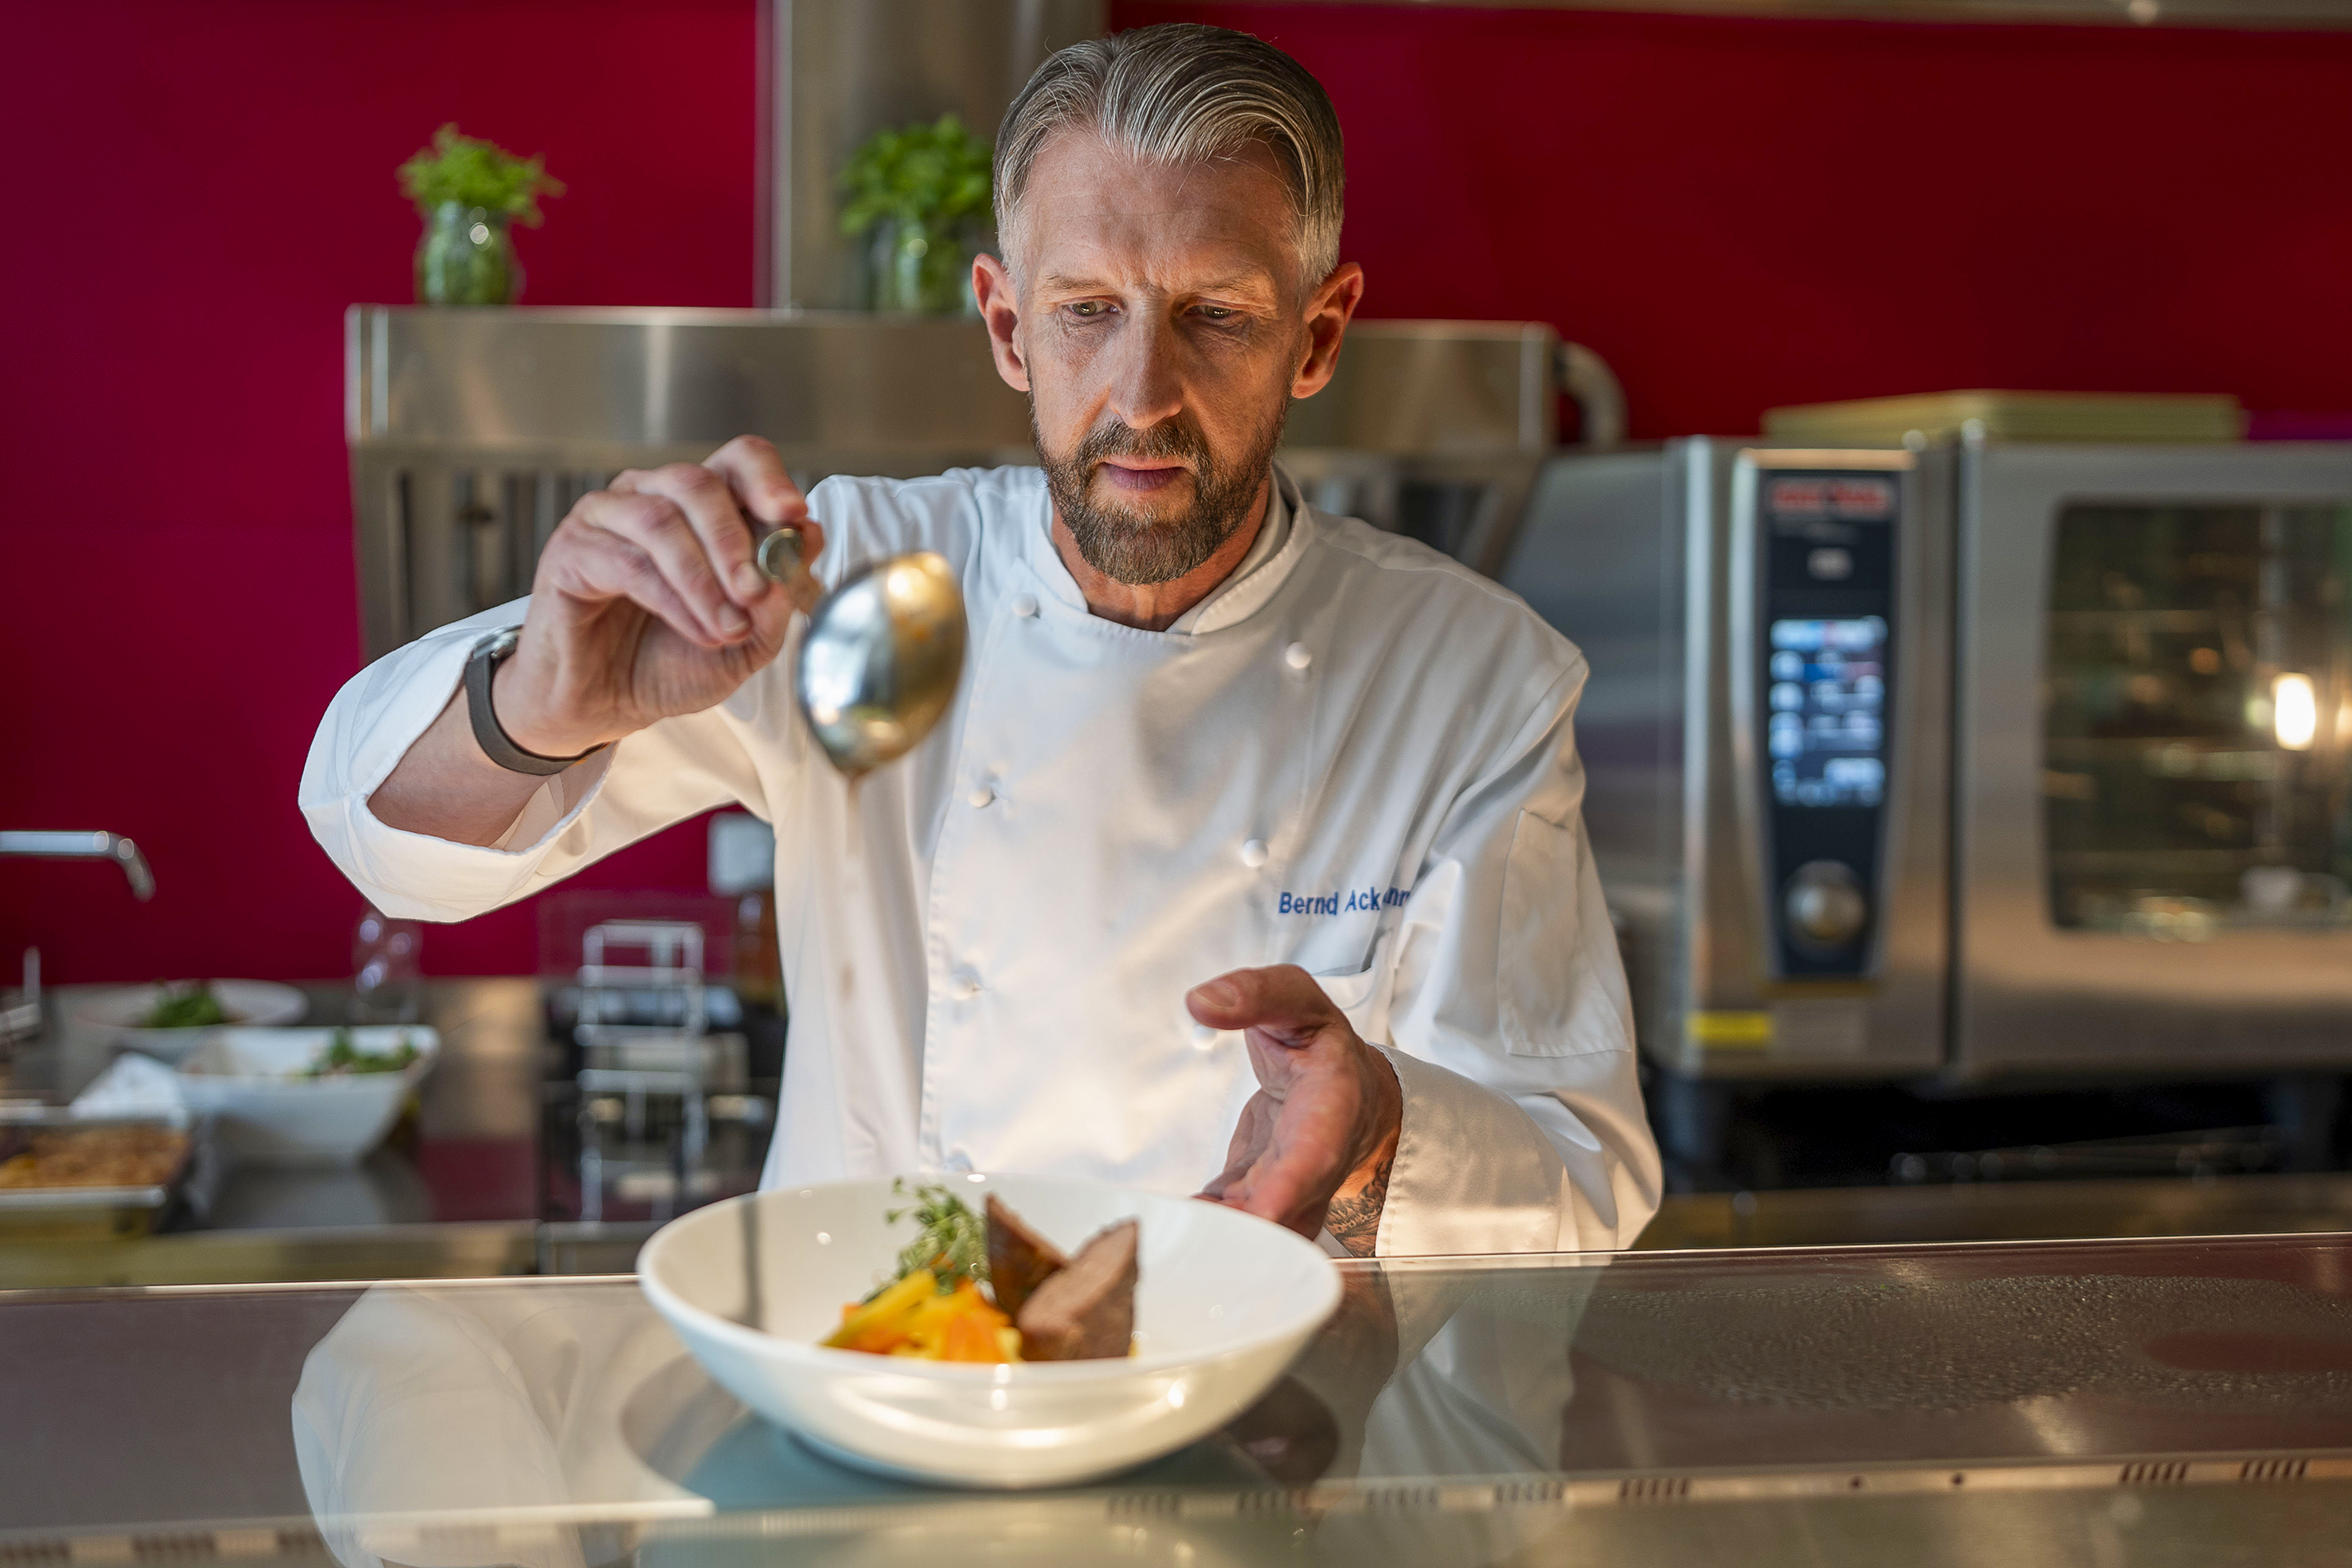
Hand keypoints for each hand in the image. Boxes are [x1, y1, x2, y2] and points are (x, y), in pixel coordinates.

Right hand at [491, 436, 826, 755]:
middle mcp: (650, 496)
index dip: (768, 479)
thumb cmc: (671, 663)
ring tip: (727, 627)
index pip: (738, 458)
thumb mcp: (747, 638)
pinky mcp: (571, 551)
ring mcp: (605, 518)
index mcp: (698, 505)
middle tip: (756, 592)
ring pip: (661, 520)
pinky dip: (674, 601)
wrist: (608, 705)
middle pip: (698, 482)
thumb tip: (810, 535)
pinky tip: (698, 631)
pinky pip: (629, 562)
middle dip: (735, 540)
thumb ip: (779, 593)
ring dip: (705, 579)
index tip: (792, 516)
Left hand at [1188, 965, 1402, 1256]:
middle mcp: (1314, 1167)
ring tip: (1160, 1238)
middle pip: (1283, 1218)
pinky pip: (1228, 1226)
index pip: (1313, 1158)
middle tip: (1182, 1237)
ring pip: (1257, 1236)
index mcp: (1330, 1112)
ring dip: (1214, 1240)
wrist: (1348, 1089)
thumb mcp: (1296, 1001)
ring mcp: (1287, 1194)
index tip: (1259, 1214)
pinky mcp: (1255, 1202)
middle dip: (1240, 1236)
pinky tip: (1160, 1229)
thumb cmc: (1320, 1045)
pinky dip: (1198, 1232)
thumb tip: (1202, 1001)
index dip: (1287, 1190)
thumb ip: (1255, 994)